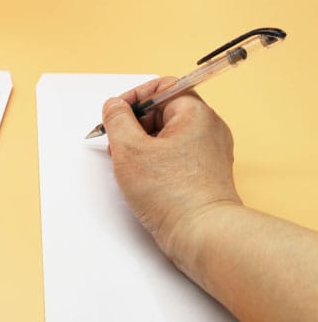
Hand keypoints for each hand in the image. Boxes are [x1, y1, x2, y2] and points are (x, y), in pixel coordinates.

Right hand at [102, 77, 241, 260]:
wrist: (202, 234)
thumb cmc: (172, 194)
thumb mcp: (130, 149)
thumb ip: (117, 120)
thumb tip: (114, 106)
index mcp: (195, 113)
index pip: (162, 87)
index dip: (133, 98)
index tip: (115, 115)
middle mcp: (207, 128)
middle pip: (163, 112)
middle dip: (134, 125)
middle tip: (118, 145)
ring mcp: (208, 152)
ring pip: (167, 136)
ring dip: (142, 145)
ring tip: (128, 167)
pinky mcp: (204, 173)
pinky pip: (175, 156)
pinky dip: (155, 162)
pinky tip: (142, 179)